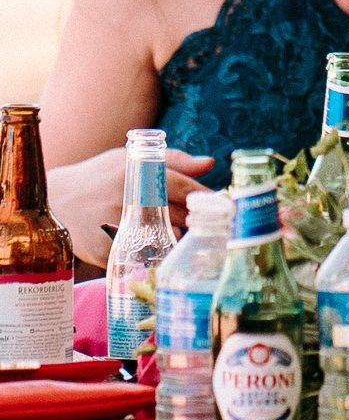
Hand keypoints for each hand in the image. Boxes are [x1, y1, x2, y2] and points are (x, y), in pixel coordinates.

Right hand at [49, 144, 211, 265]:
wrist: (53, 201)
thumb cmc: (100, 178)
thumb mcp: (129, 160)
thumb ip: (173, 161)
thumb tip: (210, 163)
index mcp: (136, 174)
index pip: (185, 188)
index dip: (208, 199)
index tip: (224, 206)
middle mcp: (125, 198)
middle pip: (180, 216)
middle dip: (197, 222)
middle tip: (208, 225)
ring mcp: (112, 226)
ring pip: (166, 240)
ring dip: (179, 241)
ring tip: (181, 239)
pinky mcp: (103, 250)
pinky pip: (140, 259)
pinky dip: (152, 258)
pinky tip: (154, 254)